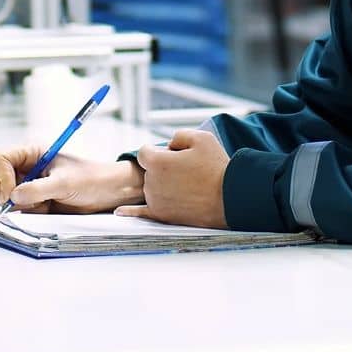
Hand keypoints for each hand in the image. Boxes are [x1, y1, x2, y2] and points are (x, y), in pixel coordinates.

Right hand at [0, 144, 144, 213]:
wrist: (109, 193)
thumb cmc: (91, 179)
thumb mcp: (64, 183)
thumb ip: (38, 189)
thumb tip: (14, 197)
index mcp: (31, 153)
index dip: (0, 174)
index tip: (12, 190)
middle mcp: (26, 167)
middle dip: (4, 193)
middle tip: (22, 203)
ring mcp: (28, 185)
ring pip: (4, 197)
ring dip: (18, 205)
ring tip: (43, 205)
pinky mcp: (34, 201)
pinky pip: (18, 209)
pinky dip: (26, 213)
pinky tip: (45, 210)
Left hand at [115, 129, 229, 228]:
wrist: (231, 198)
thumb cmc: (217, 168)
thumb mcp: (200, 138)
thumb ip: (178, 135)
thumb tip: (169, 145)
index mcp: (157, 162)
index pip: (145, 152)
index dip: (161, 152)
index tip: (176, 156)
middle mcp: (151, 182)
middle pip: (149, 171)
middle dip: (163, 169)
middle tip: (188, 173)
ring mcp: (156, 201)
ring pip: (151, 188)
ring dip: (162, 185)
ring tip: (187, 187)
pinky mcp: (163, 215)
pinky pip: (141, 213)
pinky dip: (130, 212)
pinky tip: (121, 212)